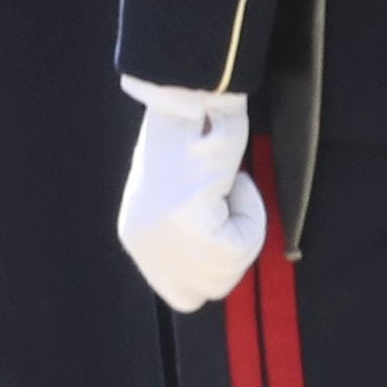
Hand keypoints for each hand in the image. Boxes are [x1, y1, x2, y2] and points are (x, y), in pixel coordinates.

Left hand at [118, 84, 266, 312]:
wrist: (188, 92)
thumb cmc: (189, 134)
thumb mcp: (175, 196)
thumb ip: (187, 235)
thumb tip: (212, 268)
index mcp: (135, 234)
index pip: (180, 294)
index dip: (212, 271)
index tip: (221, 231)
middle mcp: (141, 241)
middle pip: (209, 290)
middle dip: (232, 251)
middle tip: (226, 202)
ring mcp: (164, 236)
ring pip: (230, 271)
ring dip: (243, 227)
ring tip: (225, 186)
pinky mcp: (191, 223)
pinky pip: (244, 245)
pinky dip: (252, 212)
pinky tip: (231, 180)